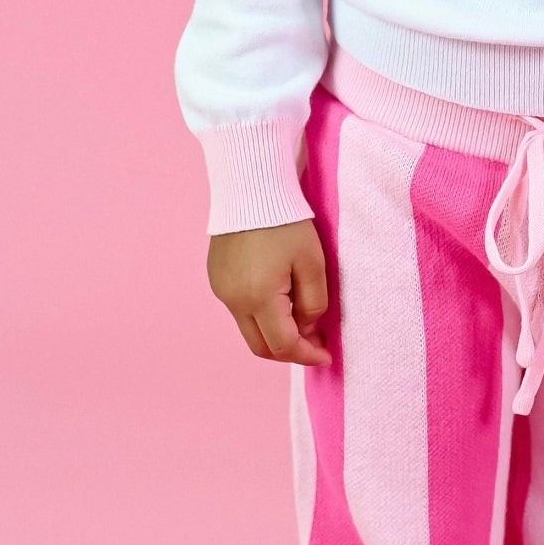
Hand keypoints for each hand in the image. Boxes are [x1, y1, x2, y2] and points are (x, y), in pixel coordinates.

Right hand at [207, 220, 331, 365]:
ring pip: (249, 329)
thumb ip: (313, 304)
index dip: (307, 355)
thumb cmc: (286, 223)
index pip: (282, 346)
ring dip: (274, 333)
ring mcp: (221, 291)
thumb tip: (307, 329)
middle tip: (315, 343)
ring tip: (300, 318)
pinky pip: (240, 310)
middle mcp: (233, 301)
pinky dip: (261, 315)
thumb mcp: (313, 263)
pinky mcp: (216, 279)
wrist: (250, 189)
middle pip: (260, 347)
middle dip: (289, 352)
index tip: (327, 355)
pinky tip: (279, 299)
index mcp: (258, 298)